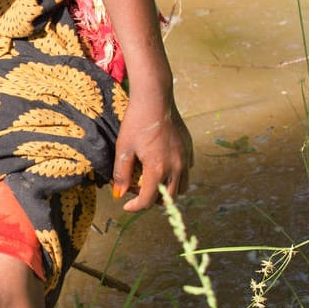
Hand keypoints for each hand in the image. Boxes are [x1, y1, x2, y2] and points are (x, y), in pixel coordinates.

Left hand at [112, 92, 191, 212]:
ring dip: (165, 191)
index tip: (126, 206)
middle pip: (167, 199)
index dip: (135, 207)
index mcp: (158, 169)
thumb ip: (121, 174)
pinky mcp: (189, 150)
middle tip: (136, 190)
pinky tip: (161, 166)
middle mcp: (176, 167)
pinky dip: (175, 177)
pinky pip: (185, 172)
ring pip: (180, 188)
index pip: (148, 201)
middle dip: (150, 200)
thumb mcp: (124, 149)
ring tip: (149, 181)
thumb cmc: (137, 122)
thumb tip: (119, 194)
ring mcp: (185, 159)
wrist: (156, 99)